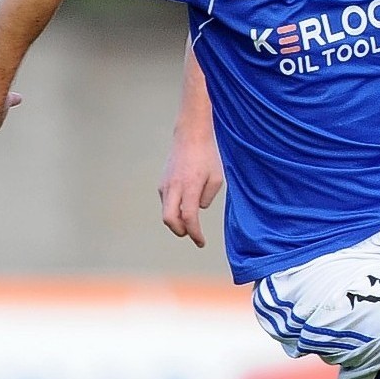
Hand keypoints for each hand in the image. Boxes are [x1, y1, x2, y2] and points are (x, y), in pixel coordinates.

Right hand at [158, 133, 223, 247]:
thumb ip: (207, 197)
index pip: (189, 218)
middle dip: (181, 231)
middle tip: (193, 235)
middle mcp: (174, 188)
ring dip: (177, 222)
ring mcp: (165, 185)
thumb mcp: (217, 177)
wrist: (190, 136)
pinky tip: (185, 207)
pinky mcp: (162, 182)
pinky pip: (167, 202)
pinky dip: (174, 210)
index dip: (195, 234)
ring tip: (190, 223)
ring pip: (166, 212)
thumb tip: (197, 209)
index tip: (201, 242)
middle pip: (170, 220)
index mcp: (190, 187)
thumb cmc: (208, 156)